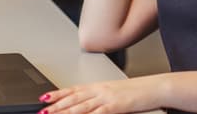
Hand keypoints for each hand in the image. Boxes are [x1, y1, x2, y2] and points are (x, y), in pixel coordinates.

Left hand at [39, 76, 161, 113]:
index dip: (58, 93)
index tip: (44, 97)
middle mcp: (100, 90)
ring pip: (81, 106)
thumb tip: (86, 105)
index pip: (74, 89)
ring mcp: (107, 97)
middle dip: (56, 105)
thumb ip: (100, 99)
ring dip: (65, 112)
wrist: (154, 88)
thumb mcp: (115, 93)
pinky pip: (98, 113)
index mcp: (99, 86)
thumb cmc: (137, 91)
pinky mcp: (116, 106)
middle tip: (42, 110)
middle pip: (74, 98)